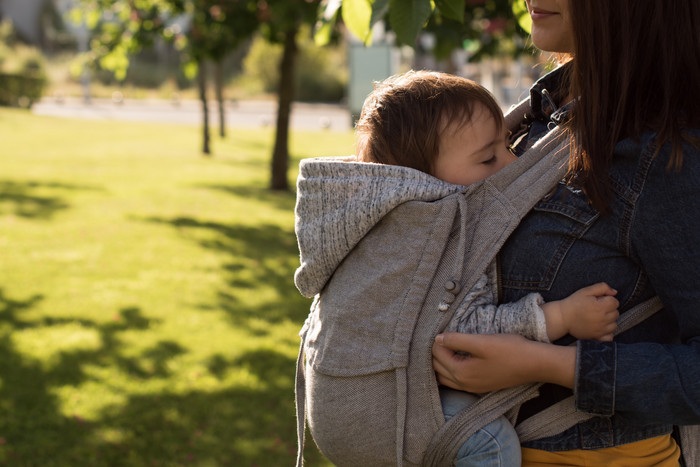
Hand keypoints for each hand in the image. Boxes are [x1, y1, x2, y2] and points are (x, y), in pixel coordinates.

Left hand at [432, 333, 575, 392]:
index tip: (440, 328)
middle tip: (440, 336)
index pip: (437, 355)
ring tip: (445, 346)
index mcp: (461, 373)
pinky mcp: (481, 386)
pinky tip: (456, 358)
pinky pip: (456, 381)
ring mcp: (473, 388)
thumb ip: (457, 340)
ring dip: (441, 363)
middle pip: (437, 368)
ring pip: (445, 377)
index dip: (437, 340)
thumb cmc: (510, 350)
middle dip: (435, 353)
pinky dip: (450, 370)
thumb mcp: (481, 341)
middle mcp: (464, 384)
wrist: (535, 364)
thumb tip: (437, 338)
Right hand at [559, 282, 618, 340]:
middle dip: (609, 309)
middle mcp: (602, 319)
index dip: (607, 299)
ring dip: (609, 320)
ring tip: (598, 317)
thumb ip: (602, 287)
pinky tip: (601, 327)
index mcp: (600, 307)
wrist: (562, 317)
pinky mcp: (597, 337)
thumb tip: (614, 292)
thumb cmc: (573, 303)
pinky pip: (610, 337)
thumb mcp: (585, 291)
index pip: (615, 302)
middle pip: (616, 313)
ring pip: (614, 324)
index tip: (599, 300)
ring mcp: (600, 330)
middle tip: (597, 308)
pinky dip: (608, 333)